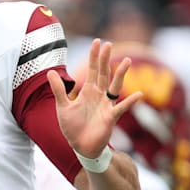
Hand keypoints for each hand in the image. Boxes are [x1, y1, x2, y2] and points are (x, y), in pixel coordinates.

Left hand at [47, 38, 142, 157]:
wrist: (80, 147)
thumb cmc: (73, 128)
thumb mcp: (62, 106)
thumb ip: (59, 89)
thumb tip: (50, 71)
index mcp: (88, 92)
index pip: (92, 70)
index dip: (94, 57)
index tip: (97, 42)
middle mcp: (99, 96)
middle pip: (103, 74)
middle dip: (105, 59)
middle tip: (108, 44)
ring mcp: (106, 106)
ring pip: (115, 86)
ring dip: (120, 74)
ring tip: (126, 61)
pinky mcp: (110, 118)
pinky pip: (121, 108)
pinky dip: (130, 102)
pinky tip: (139, 95)